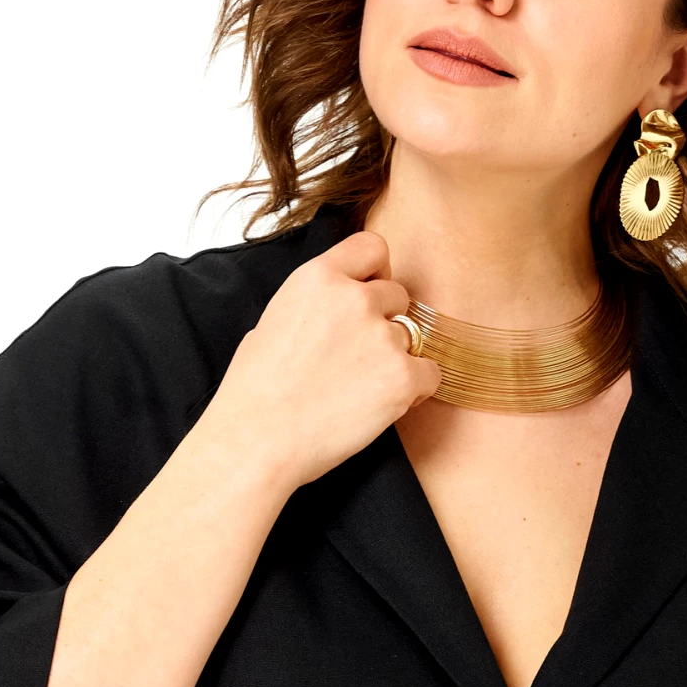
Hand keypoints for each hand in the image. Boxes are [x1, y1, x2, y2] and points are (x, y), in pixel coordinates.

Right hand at [203, 229, 440, 492]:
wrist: (258, 439)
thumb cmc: (256, 391)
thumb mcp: (274, 320)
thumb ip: (315, 303)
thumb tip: (337, 307)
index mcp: (318, 277)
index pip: (373, 247)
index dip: (376, 273)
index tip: (369, 295)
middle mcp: (355, 298)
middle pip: (398, 295)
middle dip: (386, 322)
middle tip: (360, 357)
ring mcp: (382, 336)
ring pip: (413, 337)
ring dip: (396, 359)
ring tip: (362, 388)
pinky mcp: (402, 376)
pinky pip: (431, 373)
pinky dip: (415, 389)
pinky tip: (384, 404)